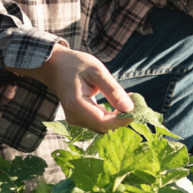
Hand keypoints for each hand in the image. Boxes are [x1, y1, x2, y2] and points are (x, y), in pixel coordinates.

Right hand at [7, 45, 133, 132]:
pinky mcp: (78, 118)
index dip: (122, 120)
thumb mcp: (97, 71)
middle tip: (134, 100)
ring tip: (126, 99)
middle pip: (104, 127)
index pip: (103, 123)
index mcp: (77, 105)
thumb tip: (129, 108)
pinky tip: (117, 103)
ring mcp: (75, 119)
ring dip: (117, 117)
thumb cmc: (76, 65)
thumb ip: (113, 90)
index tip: (137, 109)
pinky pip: (98, 122)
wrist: (55, 66)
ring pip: (102, 126)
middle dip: (122, 118)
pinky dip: (110, 116)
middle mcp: (74, 117)